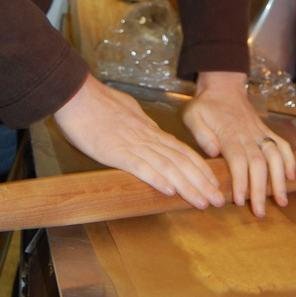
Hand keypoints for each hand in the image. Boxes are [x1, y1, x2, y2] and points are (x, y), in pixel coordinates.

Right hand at [53, 73, 224, 209]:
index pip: (182, 151)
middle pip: (182, 161)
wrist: (77, 94)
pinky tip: (170, 191)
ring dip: (187, 186)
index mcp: (148, 130)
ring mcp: (132, 144)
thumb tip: (148, 131)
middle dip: (202, 183)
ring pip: (167, 167)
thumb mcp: (127, 110)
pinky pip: (140, 166)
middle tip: (219, 200)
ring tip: (202, 202)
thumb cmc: (97, 101)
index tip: (213, 183)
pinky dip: (157, 179)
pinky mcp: (115, 152)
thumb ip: (140, 124)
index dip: (200, 168)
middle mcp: (146, 137)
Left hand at [182, 71, 295, 217]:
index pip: (238, 161)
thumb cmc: (206, 104)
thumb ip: (201, 133)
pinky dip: (289, 160)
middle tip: (260, 212)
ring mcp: (259, 133)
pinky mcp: (266, 131)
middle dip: (261, 189)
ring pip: (274, 157)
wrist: (223, 85)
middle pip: (259, 164)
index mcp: (229, 134)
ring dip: (280, 179)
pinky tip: (292, 177)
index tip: (240, 201)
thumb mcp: (193, 115)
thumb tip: (213, 150)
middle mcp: (248, 135)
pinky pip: (282, 145)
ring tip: (282, 201)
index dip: (241, 182)